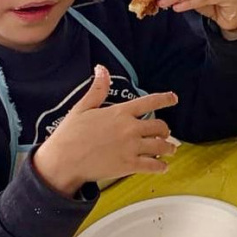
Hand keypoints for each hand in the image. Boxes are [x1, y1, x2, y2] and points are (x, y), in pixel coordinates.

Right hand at [32, 65, 177, 196]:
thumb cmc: (69, 135)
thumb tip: (101, 68)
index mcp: (121, 112)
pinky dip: (161, 167)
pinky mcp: (128, 165)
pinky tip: (163, 167)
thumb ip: (98, 89)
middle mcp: (130, 128)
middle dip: (165, 130)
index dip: (165, 99)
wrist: (62, 161)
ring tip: (170, 150)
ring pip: (160, 146)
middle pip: (159, 126)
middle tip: (165, 134)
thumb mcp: (83, 107)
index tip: (174, 99)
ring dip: (168, 148)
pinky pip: (152, 165)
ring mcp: (131, 147)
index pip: (150, 101)